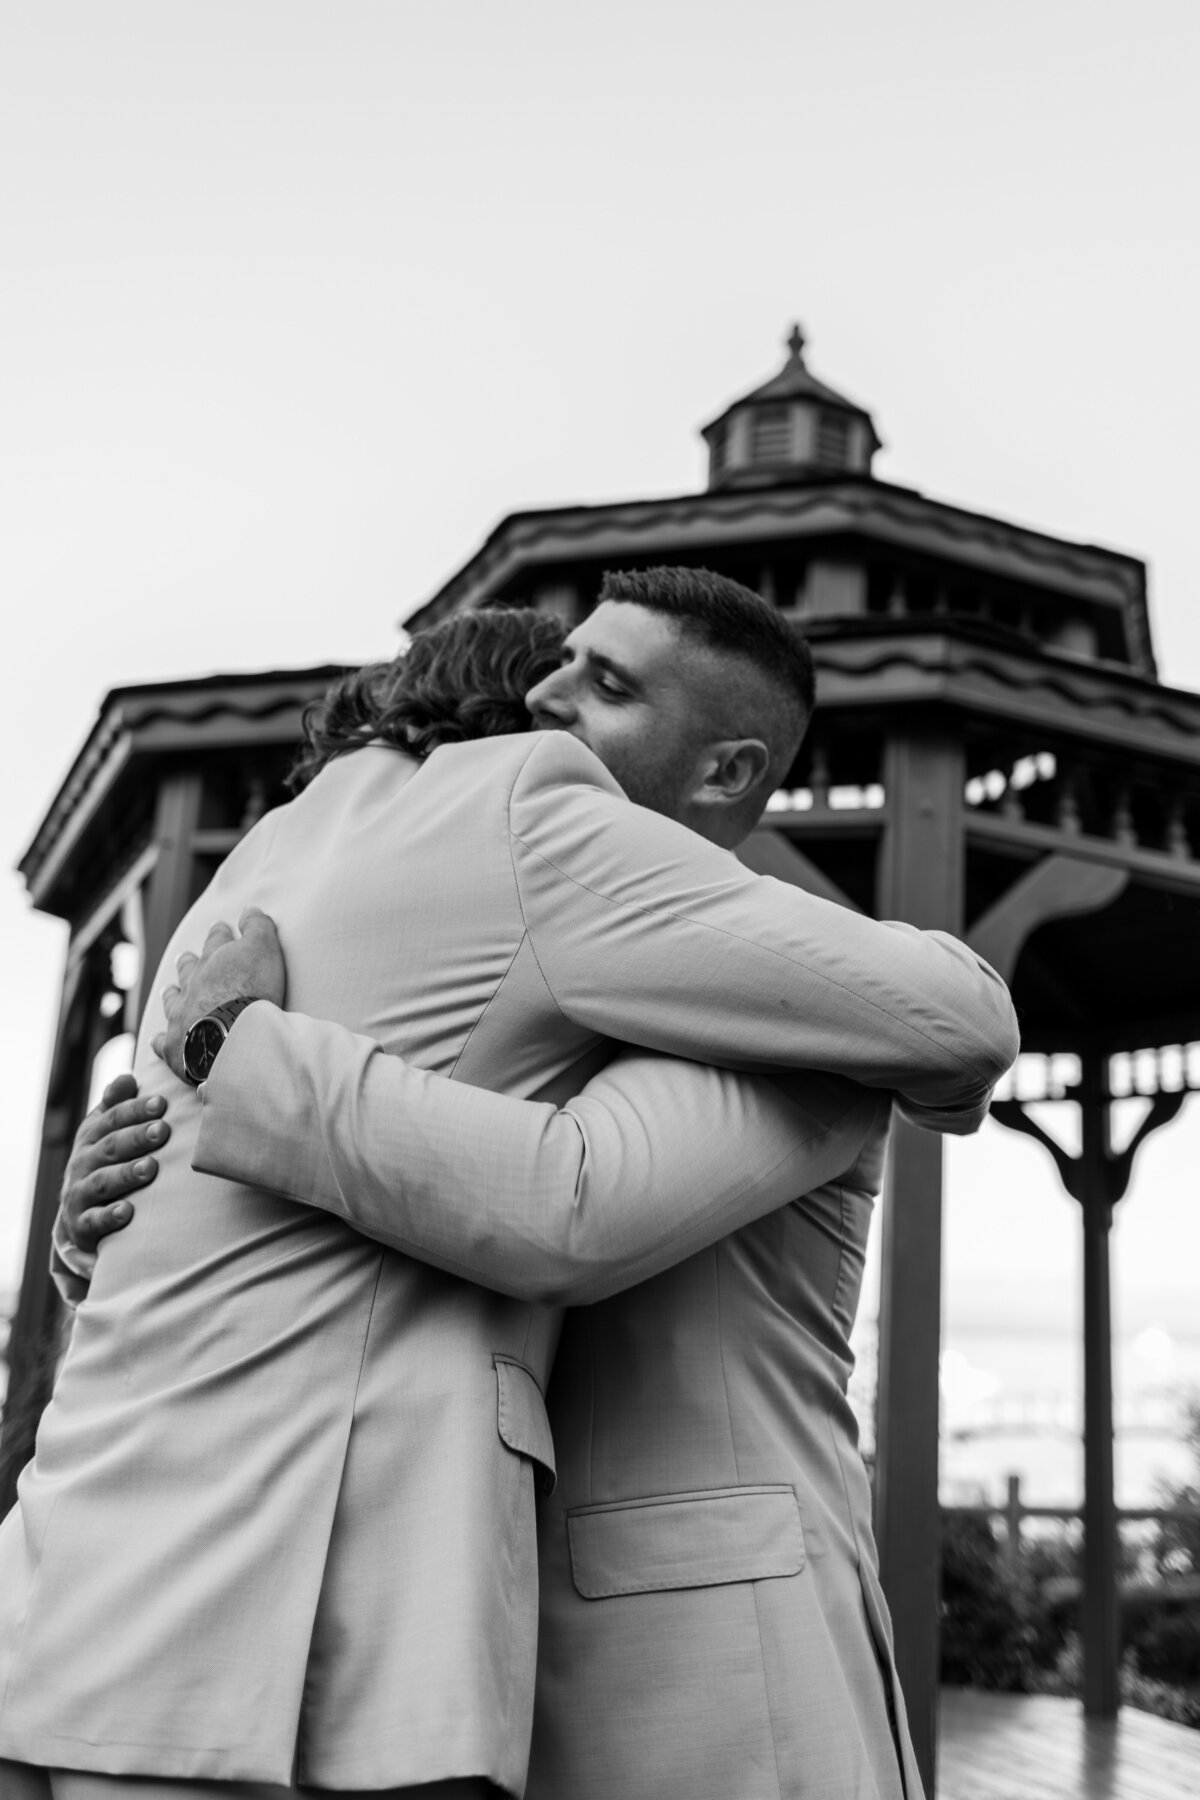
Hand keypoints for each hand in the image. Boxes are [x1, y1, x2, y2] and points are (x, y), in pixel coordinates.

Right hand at [53, 1073, 169, 1302]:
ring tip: (150, 1168)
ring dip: (126, 1174)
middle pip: (109, 1147)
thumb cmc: (103, 1163)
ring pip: (102, 1181)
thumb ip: (115, 1105)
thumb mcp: (104, 1133)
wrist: (79, 1213)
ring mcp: (80, 1194)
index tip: (161, 1103)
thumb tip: (128, 1078)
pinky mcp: (82, 1224)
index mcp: (91, 1137)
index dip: (135, 1110)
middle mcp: (83, 1162)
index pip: (112, 1118)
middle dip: (135, 1138)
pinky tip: (128, 1211)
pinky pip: (94, 1220)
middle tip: (162, 1131)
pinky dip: (110, 1216)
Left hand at [152, 907, 285, 1082]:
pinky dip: (159, 1039)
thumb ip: (257, 927)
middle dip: (188, 962)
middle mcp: (192, 984)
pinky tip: (156, 1039)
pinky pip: (163, 1041)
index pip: (216, 940)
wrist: (233, 1035)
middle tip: (185, 957)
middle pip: (188, 968)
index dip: (219, 933)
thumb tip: (249, 910)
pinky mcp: (175, 1046)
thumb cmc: (252, 990)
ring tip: (169, 989)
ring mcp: (180, 1014)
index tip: (219, 928)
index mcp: (214, 961)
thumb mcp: (264, 949)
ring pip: (172, 1000)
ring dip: (171, 994)